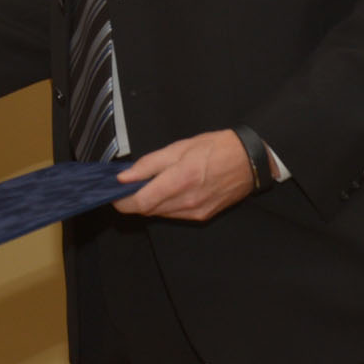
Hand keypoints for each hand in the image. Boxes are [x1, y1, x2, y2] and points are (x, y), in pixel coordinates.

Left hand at [112, 129, 258, 220]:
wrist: (250, 161)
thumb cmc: (216, 148)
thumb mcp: (178, 147)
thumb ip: (149, 164)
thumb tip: (125, 177)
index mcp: (179, 180)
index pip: (140, 202)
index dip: (122, 201)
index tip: (114, 193)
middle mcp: (187, 201)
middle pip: (147, 210)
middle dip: (133, 200)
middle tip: (128, 185)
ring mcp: (196, 211)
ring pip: (160, 214)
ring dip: (149, 203)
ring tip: (149, 185)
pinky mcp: (202, 216)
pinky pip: (174, 215)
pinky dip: (164, 205)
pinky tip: (167, 191)